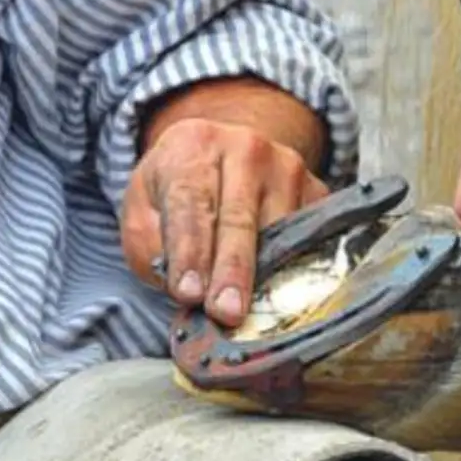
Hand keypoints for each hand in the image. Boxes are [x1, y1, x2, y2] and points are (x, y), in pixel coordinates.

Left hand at [121, 77, 328, 325]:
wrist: (224, 154)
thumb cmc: (178, 189)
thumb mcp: (143, 207)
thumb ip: (148, 244)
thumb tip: (183, 288)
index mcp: (194, 146)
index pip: (191, 202)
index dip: (189, 251)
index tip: (188, 293)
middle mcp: (246, 149)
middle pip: (240, 218)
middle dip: (232, 271)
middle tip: (226, 313)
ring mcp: (288, 168)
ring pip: (279, 231)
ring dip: (262, 277)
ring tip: (247, 314)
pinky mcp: (316, 190)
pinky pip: (309, 237)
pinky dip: (292, 270)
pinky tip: (275, 295)